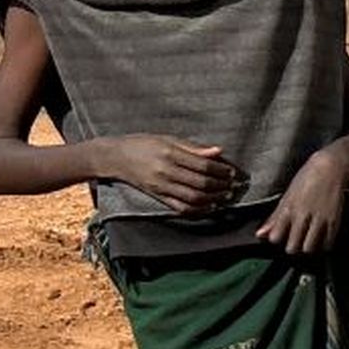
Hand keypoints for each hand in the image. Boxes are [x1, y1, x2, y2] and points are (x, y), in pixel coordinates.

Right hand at [101, 134, 239, 213]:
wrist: (116, 157)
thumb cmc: (143, 144)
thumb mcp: (168, 139)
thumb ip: (193, 147)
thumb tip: (219, 151)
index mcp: (170, 153)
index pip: (202, 165)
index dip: (220, 170)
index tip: (231, 172)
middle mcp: (166, 171)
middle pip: (200, 183)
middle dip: (220, 186)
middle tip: (232, 185)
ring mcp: (161, 186)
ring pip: (193, 198)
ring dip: (213, 199)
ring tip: (225, 196)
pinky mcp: (157, 197)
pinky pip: (180, 208)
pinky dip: (198, 210)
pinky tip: (210, 207)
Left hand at [258, 156, 348, 257]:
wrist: (330, 167)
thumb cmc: (306, 179)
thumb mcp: (287, 196)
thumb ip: (274, 218)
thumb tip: (260, 234)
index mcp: (287, 210)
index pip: (275, 238)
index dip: (277, 239)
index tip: (282, 236)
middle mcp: (302, 217)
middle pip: (292, 248)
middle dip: (293, 247)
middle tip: (297, 241)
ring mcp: (319, 220)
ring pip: (309, 248)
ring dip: (308, 248)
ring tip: (309, 241)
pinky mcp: (334, 221)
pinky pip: (327, 243)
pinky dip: (324, 245)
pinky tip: (322, 237)